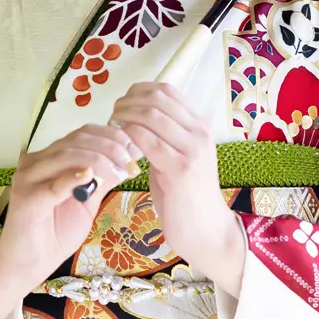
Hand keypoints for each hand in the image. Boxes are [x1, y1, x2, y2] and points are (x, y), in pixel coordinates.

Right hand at [0, 124, 141, 285]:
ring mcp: (28, 177)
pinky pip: (53, 184)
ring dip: (100, 160)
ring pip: (67, 156)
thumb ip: (102, 179)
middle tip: (131, 161)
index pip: (84, 133)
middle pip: (77, 140)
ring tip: (120, 172)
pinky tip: (91, 178)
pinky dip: (74, 178)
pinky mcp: (25, 198)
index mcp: (51, 157)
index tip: (135, 150)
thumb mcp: (88, 202)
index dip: (112, 136)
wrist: (27, 264)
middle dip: (111, 147)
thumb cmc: (55, 233)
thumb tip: (128, 159)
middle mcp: (36, 161)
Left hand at [111, 82, 245, 296]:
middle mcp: (200, 132)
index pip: (167, 91)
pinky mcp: (180, 168)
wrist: (205, 228)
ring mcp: (192, 149)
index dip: (140, 90)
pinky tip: (119, 145)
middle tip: (114, 113)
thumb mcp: (180, 155)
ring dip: (125, 117)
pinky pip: (147, 141)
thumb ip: (166, 134)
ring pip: (151, 116)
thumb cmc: (186, 193)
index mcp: (200, 125)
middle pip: (157, 98)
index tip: (123, 102)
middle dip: (129, 101)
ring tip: (113, 127)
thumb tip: (137, 115)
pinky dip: (128, 137)